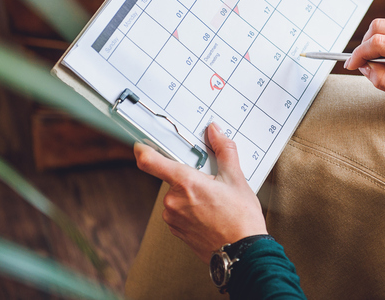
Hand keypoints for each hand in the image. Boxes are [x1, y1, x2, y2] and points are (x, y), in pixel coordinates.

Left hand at [134, 123, 267, 262]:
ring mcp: (173, 218)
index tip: (141, 145)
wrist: (243, 253)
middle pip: (173, 178)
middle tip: (212, 184)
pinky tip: (210, 214)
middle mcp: (173, 201)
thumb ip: (224, 150)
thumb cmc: (240, 219)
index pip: (151, 161)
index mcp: (185, 183)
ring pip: (177, 196)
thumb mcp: (236, 178)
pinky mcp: (177, 231)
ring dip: (191, 195)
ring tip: (215, 203)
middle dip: (190, 177)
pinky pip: (179, 213)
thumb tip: (215, 132)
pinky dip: (191, 210)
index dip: (143, 150)